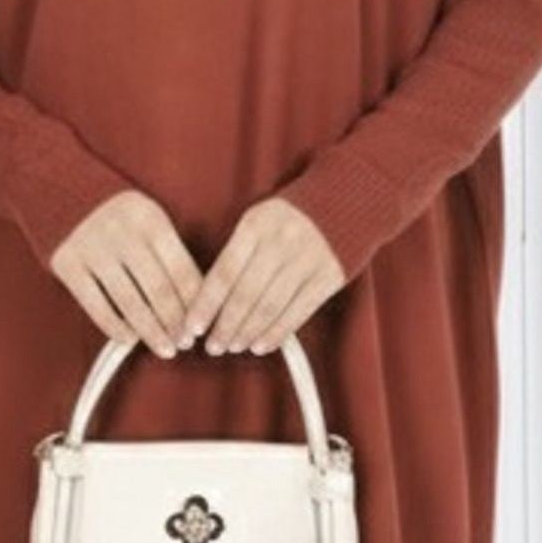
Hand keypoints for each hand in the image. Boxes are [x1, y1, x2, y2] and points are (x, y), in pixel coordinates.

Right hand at [46, 188, 203, 358]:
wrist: (57, 187)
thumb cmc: (114, 211)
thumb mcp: (146, 217)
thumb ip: (167, 251)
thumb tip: (192, 302)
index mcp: (151, 219)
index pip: (181, 271)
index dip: (193, 305)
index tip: (200, 328)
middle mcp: (123, 234)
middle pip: (158, 290)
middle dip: (175, 324)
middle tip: (183, 344)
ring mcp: (93, 249)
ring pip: (130, 303)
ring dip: (150, 332)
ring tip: (164, 349)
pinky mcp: (68, 264)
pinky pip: (96, 305)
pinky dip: (115, 327)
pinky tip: (129, 339)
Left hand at [180, 197, 345, 355]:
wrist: (349, 195)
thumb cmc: (294, 213)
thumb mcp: (261, 218)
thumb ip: (240, 251)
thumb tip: (211, 298)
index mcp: (256, 225)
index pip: (223, 272)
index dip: (205, 304)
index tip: (191, 327)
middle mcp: (280, 243)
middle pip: (245, 295)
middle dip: (225, 326)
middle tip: (212, 347)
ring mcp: (307, 260)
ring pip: (270, 307)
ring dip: (248, 333)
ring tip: (234, 346)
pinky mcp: (329, 276)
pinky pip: (299, 311)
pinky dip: (277, 332)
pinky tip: (261, 345)